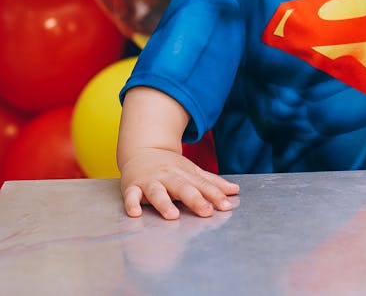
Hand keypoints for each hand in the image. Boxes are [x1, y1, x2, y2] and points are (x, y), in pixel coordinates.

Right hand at [120, 148, 239, 219]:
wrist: (141, 149)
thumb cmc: (169, 167)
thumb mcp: (192, 171)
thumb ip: (211, 183)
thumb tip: (234, 191)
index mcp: (184, 174)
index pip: (202, 185)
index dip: (214, 195)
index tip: (226, 206)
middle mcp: (168, 177)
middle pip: (182, 188)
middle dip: (195, 199)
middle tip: (206, 211)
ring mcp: (150, 181)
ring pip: (157, 192)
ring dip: (164, 203)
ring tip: (173, 215)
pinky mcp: (132, 186)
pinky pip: (131, 195)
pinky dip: (132, 203)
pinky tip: (135, 213)